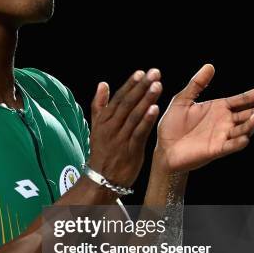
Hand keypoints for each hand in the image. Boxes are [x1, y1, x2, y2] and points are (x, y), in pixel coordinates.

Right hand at [88, 68, 162, 186]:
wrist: (102, 179)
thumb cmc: (102, 152)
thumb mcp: (96, 127)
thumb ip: (99, 105)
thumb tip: (102, 84)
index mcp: (104, 120)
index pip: (118, 98)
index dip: (130, 85)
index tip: (141, 72)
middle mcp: (111, 127)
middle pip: (127, 103)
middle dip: (141, 87)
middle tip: (154, 73)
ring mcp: (121, 138)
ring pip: (134, 115)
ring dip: (146, 100)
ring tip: (157, 86)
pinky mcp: (131, 150)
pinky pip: (139, 133)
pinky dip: (147, 121)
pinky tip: (156, 109)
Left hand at [156, 64, 253, 172]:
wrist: (163, 148)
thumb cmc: (172, 125)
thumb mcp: (182, 100)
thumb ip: (196, 84)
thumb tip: (210, 66)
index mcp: (220, 108)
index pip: (244, 99)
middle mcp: (225, 122)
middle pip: (250, 113)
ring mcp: (222, 136)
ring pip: (244, 129)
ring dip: (253, 123)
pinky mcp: (216, 150)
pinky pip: (230, 146)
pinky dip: (238, 142)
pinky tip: (244, 137)